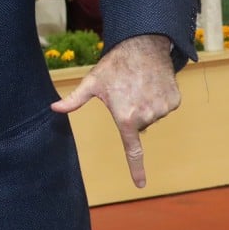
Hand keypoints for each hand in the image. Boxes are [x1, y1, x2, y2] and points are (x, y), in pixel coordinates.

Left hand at [51, 34, 180, 188]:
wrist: (144, 45)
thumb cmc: (114, 65)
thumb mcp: (92, 83)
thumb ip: (73, 100)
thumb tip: (53, 108)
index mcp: (126, 117)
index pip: (132, 150)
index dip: (136, 169)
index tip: (140, 184)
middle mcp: (147, 116)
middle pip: (138, 126)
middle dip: (132, 114)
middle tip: (127, 92)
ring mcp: (163, 109)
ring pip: (152, 116)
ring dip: (146, 105)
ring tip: (139, 85)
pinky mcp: (174, 101)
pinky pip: (165, 107)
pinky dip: (159, 98)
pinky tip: (151, 83)